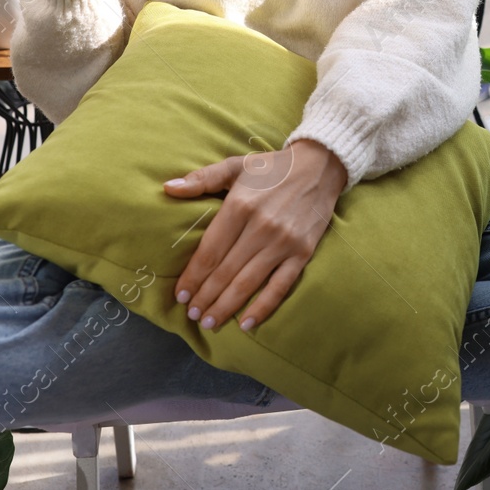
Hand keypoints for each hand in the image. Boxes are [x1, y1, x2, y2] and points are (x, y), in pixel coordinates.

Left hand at [165, 139, 348, 332]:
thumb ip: (201, 179)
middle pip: (225, 272)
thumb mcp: (235, 166)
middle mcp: (261, 227)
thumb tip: (168, 188)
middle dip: (205, 297)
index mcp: (240, 205)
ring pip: (248, 283)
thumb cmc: (272, 168)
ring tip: (209, 322)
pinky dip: (262, 308)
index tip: (180, 296)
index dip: (193, 277)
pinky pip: (280, 286)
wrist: (321, 166)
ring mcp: (284, 242)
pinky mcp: (303, 252)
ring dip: (225, 307)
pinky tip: (245, 324)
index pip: (210, 251)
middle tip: (192, 315)